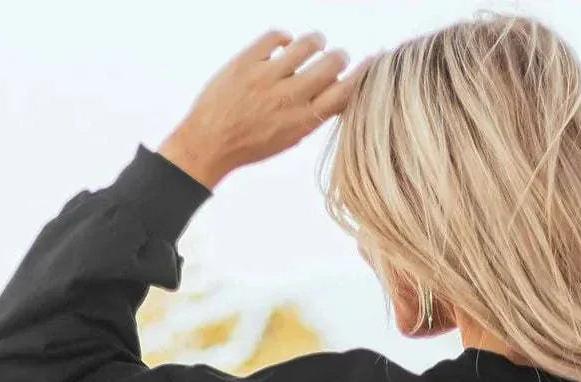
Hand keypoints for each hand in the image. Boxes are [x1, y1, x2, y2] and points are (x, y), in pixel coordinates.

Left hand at [158, 28, 364, 190]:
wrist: (209, 143)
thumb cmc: (249, 145)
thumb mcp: (288, 138)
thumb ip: (311, 116)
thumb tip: (334, 93)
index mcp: (303, 121)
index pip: (344, 93)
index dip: (362, 75)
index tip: (371, 63)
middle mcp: (289, 98)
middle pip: (331, 65)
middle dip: (339, 56)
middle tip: (336, 56)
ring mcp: (267, 78)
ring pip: (307, 45)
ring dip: (316, 41)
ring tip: (316, 43)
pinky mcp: (247, 61)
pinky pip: (275, 36)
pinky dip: (285, 37)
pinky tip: (285, 44)